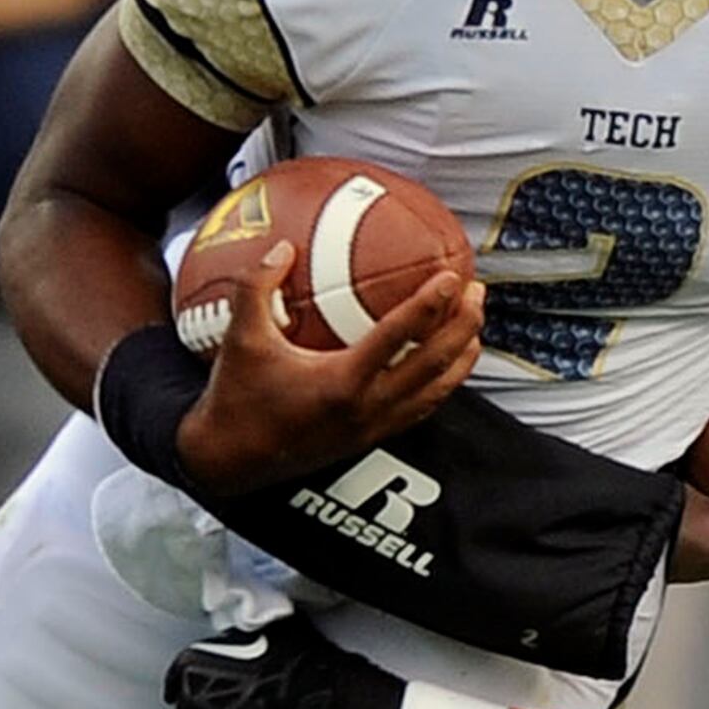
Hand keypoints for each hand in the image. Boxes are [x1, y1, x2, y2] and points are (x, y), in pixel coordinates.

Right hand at [173, 244, 481, 496]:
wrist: (231, 460)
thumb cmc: (235, 399)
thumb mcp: (240, 338)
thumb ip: (257, 288)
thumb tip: (282, 248)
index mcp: (342, 382)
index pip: (400, 337)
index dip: (431, 305)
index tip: (453, 277)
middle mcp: (368, 406)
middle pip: (435, 364)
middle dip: (464, 327)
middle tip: (477, 293)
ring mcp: (375, 426)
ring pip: (438, 391)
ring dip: (463, 357)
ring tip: (476, 326)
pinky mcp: (373, 438)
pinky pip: (422, 408)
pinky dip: (443, 383)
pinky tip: (447, 365)